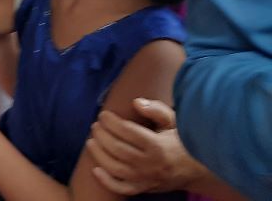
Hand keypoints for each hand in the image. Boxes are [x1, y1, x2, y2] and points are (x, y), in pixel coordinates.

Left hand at [88, 99, 205, 194]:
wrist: (199, 169)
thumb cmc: (182, 141)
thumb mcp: (175, 122)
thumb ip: (157, 110)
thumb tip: (136, 102)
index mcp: (158, 145)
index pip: (127, 132)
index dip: (111, 122)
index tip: (103, 115)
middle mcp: (151, 164)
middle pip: (117, 149)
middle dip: (102, 135)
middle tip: (95, 125)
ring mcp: (146, 179)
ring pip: (115, 168)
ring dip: (99, 154)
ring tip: (92, 141)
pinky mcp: (144, 188)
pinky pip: (122, 188)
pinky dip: (106, 181)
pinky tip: (95, 169)